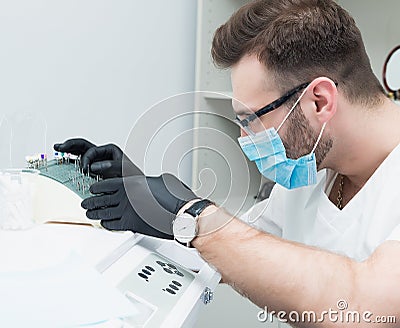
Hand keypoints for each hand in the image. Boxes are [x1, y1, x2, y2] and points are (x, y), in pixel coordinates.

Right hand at [54, 138, 142, 177]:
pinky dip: (71, 161)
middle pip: (83, 146)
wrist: (134, 188)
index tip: (85, 169)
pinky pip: (79, 163)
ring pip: (79, 153)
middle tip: (59, 147)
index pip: (92, 151)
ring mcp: (96, 162)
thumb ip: (111, 166)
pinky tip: (62, 161)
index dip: (86, 159)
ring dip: (68, 150)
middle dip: (70, 145)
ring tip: (57, 148)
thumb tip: (94, 167)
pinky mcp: (93, 170)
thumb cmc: (132, 178)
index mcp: (109, 150)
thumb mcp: (124, 170)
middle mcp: (101, 154)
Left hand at [81, 173, 197, 238]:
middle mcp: (125, 196)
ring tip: (90, 215)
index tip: (92, 189)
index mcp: (131, 183)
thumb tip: (147, 183)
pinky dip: (106, 224)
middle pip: (99, 200)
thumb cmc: (174, 197)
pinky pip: (111, 225)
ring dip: (94, 214)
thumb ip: (148, 182)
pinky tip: (105, 224)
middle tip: (85, 204)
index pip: (105, 185)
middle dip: (90, 202)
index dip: (96, 188)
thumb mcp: (161, 180)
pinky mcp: (130, 225)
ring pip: (102, 213)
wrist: (180, 214)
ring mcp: (126, 211)